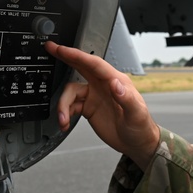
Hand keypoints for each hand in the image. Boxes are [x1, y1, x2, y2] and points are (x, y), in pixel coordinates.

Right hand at [45, 41, 160, 169]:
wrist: (136, 144)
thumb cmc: (141, 127)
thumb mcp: (136, 114)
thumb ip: (126, 98)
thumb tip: (115, 83)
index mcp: (116, 81)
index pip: (94, 64)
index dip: (77, 55)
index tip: (62, 49)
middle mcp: (104, 85)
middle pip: (81, 67)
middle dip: (65, 58)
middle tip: (51, 49)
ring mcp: (95, 96)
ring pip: (71, 91)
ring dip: (63, 105)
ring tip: (62, 119)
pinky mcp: (89, 107)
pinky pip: (71, 105)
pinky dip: (65, 113)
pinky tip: (65, 123)